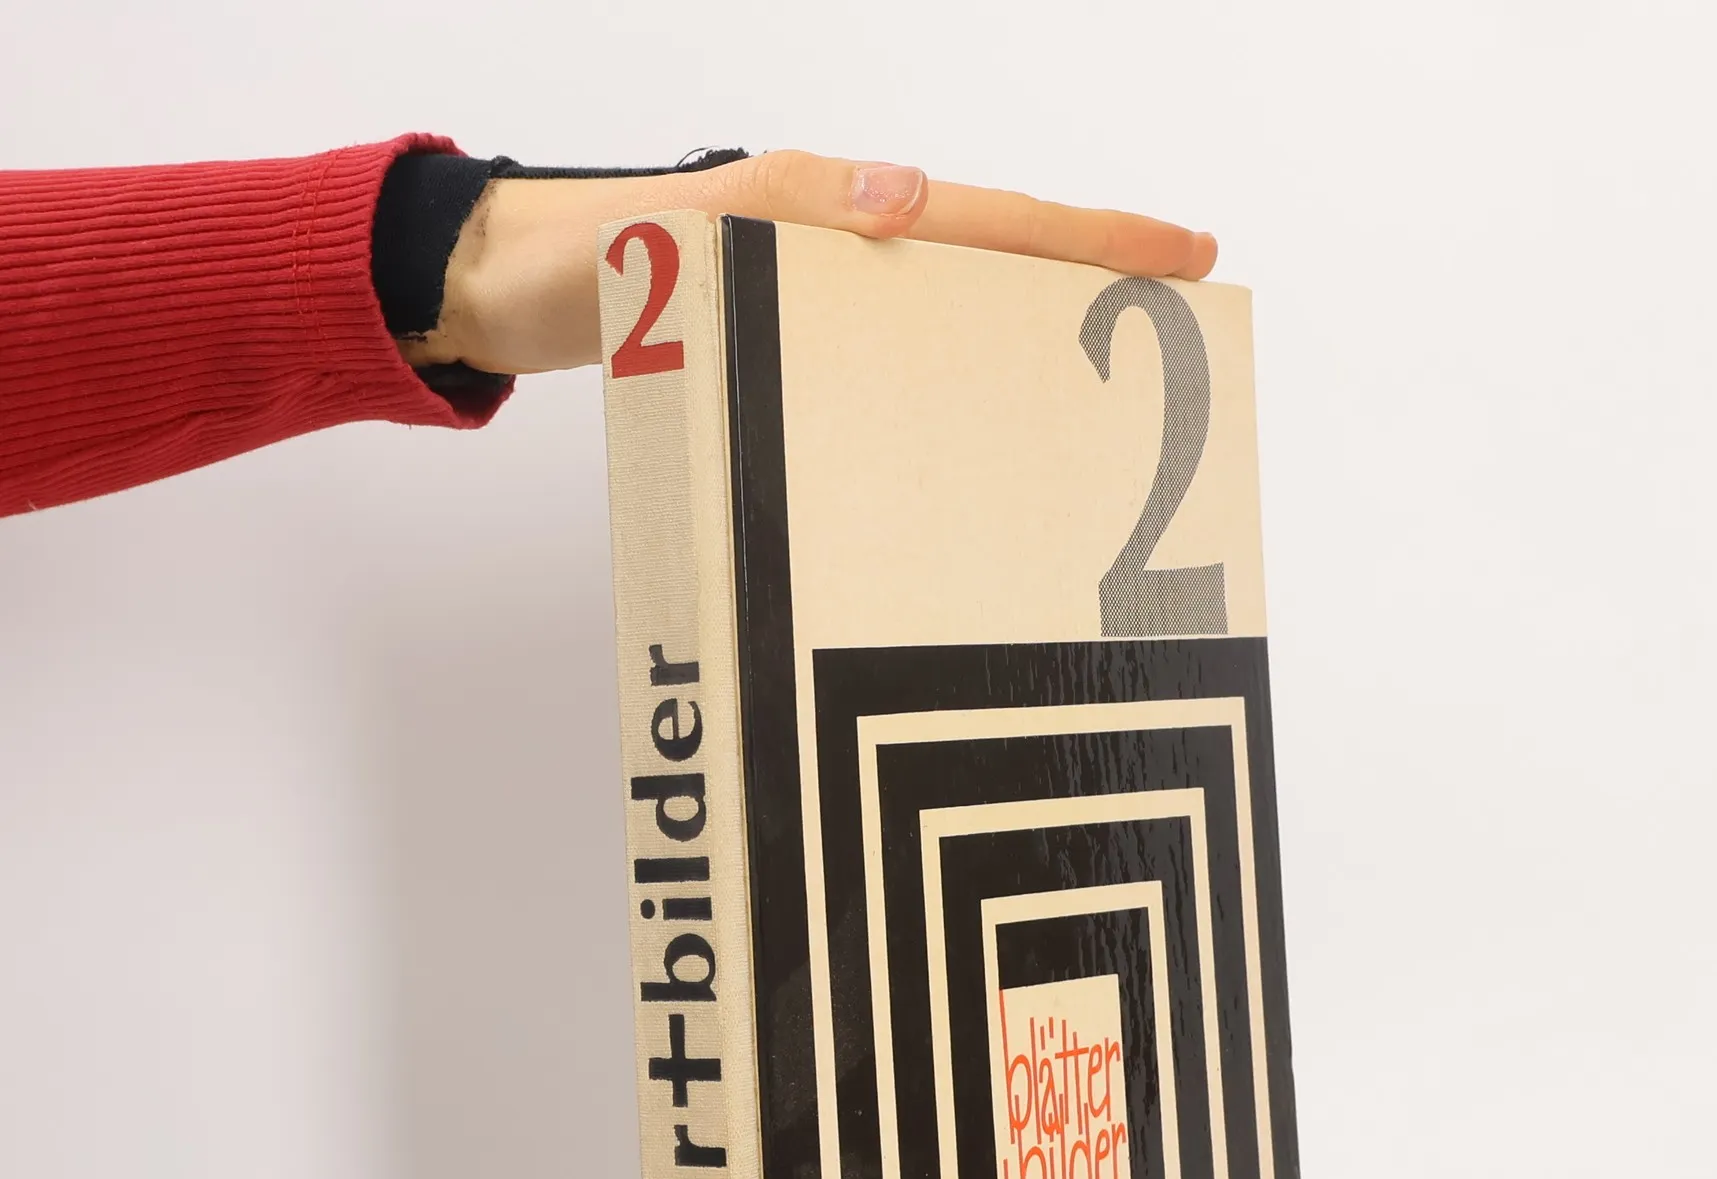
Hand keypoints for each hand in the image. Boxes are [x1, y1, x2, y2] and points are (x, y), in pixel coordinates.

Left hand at [411, 150, 1216, 375]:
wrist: (509, 294)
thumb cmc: (584, 267)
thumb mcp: (679, 230)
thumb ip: (782, 208)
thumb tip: (903, 197)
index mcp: (837, 215)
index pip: (993, 224)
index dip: (1095, 242)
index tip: (1186, 256)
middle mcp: (843, 252)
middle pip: (1000, 263)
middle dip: (1098, 288)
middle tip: (1189, 327)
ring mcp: (822, 297)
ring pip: (958, 312)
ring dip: (1037, 341)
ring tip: (1115, 389)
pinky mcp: (792, 339)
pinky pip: (899, 356)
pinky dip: (957, 381)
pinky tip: (978, 425)